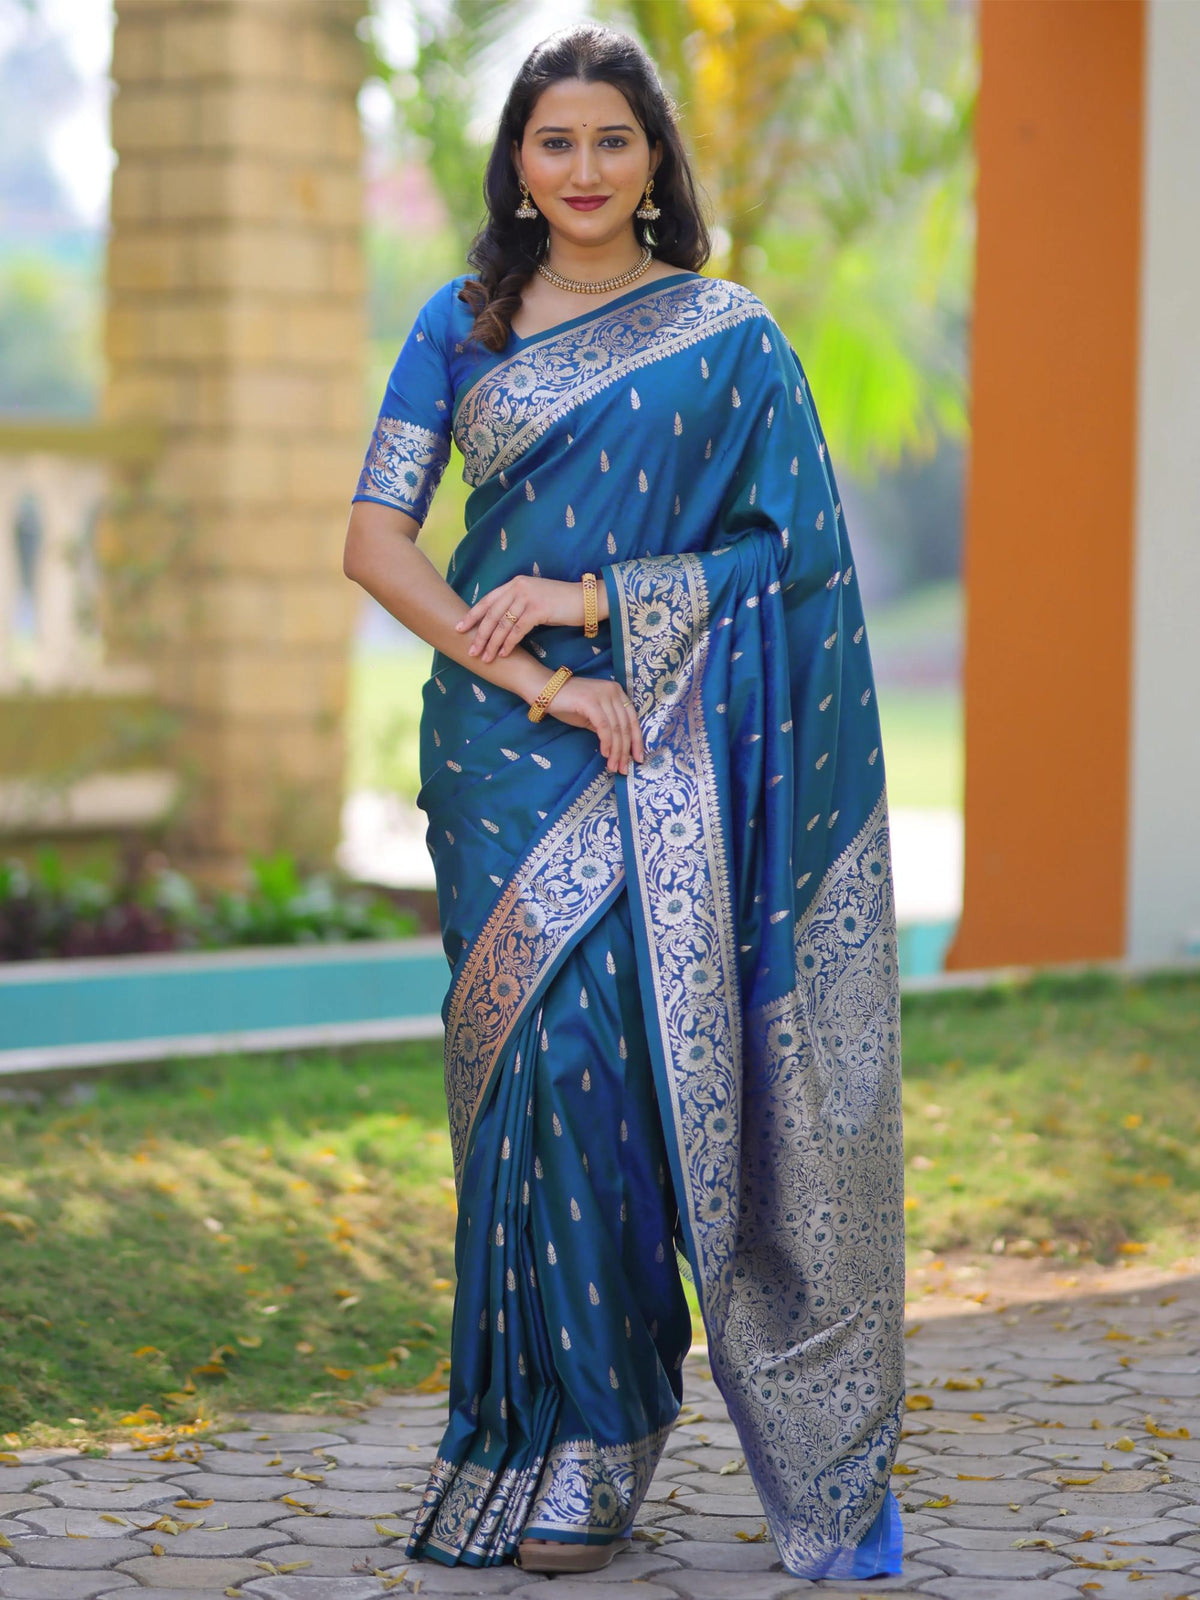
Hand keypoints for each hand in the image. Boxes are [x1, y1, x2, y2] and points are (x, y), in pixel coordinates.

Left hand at [454, 576, 583, 662]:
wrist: (586, 599)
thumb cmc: (560, 602)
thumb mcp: (534, 598)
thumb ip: (516, 604)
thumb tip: (500, 623)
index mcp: (515, 584)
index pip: (488, 601)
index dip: (472, 616)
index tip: (460, 628)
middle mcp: (518, 587)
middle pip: (492, 614)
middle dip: (479, 635)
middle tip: (471, 650)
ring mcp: (528, 597)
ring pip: (503, 624)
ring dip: (492, 643)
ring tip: (486, 658)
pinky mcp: (538, 609)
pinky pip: (518, 630)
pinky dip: (509, 644)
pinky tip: (504, 654)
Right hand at [544, 676, 644, 774]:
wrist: (545, 690)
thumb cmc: (568, 703)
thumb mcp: (593, 715)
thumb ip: (607, 726)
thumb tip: (620, 748)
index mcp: (617, 693)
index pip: (632, 720)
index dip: (637, 741)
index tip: (638, 758)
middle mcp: (613, 691)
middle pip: (625, 726)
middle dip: (626, 751)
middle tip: (624, 768)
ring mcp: (602, 695)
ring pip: (616, 728)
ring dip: (616, 751)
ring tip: (613, 766)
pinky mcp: (591, 702)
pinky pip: (604, 726)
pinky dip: (606, 742)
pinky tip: (605, 754)